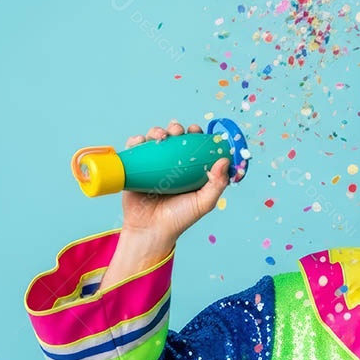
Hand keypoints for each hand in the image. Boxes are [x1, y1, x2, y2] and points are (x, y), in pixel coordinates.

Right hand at [118, 119, 230, 246]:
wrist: (151, 230)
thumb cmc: (179, 218)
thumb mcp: (204, 202)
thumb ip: (217, 183)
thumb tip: (225, 160)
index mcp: (189, 170)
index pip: (194, 146)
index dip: (197, 135)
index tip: (198, 131)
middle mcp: (171, 165)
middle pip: (174, 138)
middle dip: (176, 129)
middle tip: (178, 132)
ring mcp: (152, 165)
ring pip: (154, 140)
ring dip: (157, 131)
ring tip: (161, 136)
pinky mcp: (135, 168)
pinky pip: (134, 150)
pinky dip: (136, 141)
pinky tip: (140, 141)